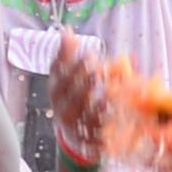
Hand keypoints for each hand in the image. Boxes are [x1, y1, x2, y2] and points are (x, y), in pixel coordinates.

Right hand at [48, 37, 113, 162]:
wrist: (73, 135)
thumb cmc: (71, 98)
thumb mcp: (65, 77)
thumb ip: (67, 55)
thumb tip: (66, 30)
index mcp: (55, 91)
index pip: (61, 79)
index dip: (74, 68)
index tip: (90, 56)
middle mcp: (60, 109)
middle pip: (71, 97)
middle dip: (85, 85)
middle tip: (98, 72)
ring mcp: (72, 127)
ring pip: (83, 117)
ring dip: (95, 107)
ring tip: (107, 97)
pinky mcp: (86, 141)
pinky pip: (95, 134)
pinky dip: (104, 128)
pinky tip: (115, 119)